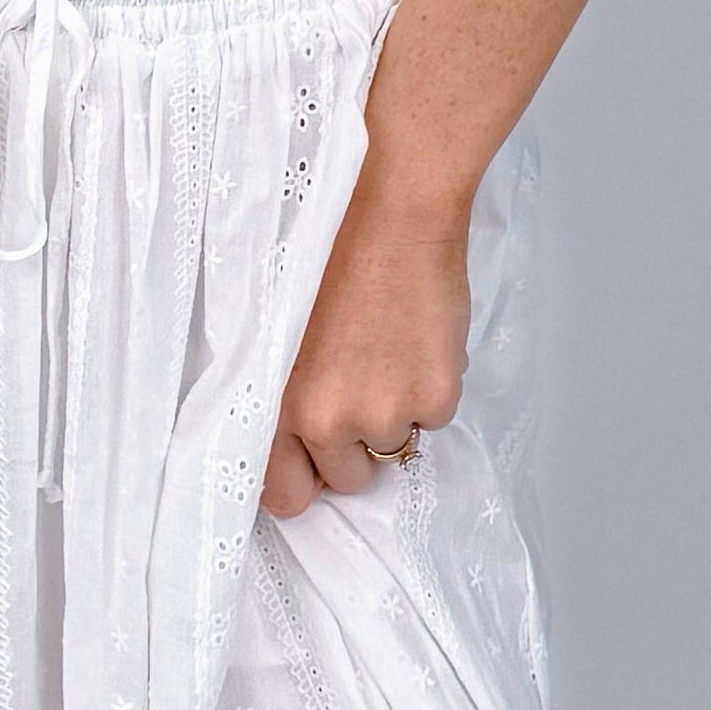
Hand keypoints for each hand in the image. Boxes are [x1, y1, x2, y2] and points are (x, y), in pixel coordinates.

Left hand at [263, 165, 468, 516]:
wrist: (392, 214)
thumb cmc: (329, 256)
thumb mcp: (275, 334)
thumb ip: (279, 396)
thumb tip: (292, 439)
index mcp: (278, 406)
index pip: (285, 495)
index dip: (303, 477)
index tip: (312, 459)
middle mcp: (329, 420)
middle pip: (346, 477)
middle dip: (352, 446)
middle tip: (357, 387)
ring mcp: (386, 413)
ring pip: (393, 448)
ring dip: (393, 415)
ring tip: (385, 353)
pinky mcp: (435, 398)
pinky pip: (433, 418)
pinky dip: (430, 389)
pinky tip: (415, 340)